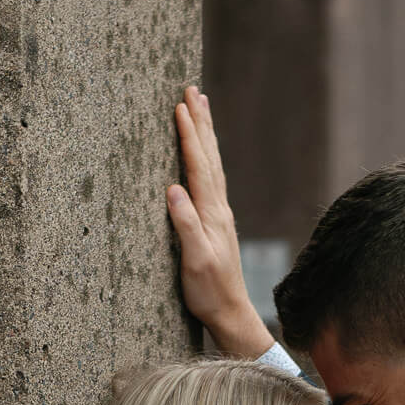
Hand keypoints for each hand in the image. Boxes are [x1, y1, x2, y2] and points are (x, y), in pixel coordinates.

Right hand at [166, 85, 272, 356]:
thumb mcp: (195, 261)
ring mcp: (219, 214)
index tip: (180, 105)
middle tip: (193, 90)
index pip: (198, 165)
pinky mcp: (216, 223)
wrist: (231, 314)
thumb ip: (186, 225)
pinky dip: (206, 158)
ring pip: (213, 165)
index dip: (189, 135)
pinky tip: (204, 156)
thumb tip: (173, 189)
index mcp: (211, 212)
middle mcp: (218, 208)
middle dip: (201, 122)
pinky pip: (211, 179)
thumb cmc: (209, 292)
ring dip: (206, 135)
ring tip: (200, 109)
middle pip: (209, 156)